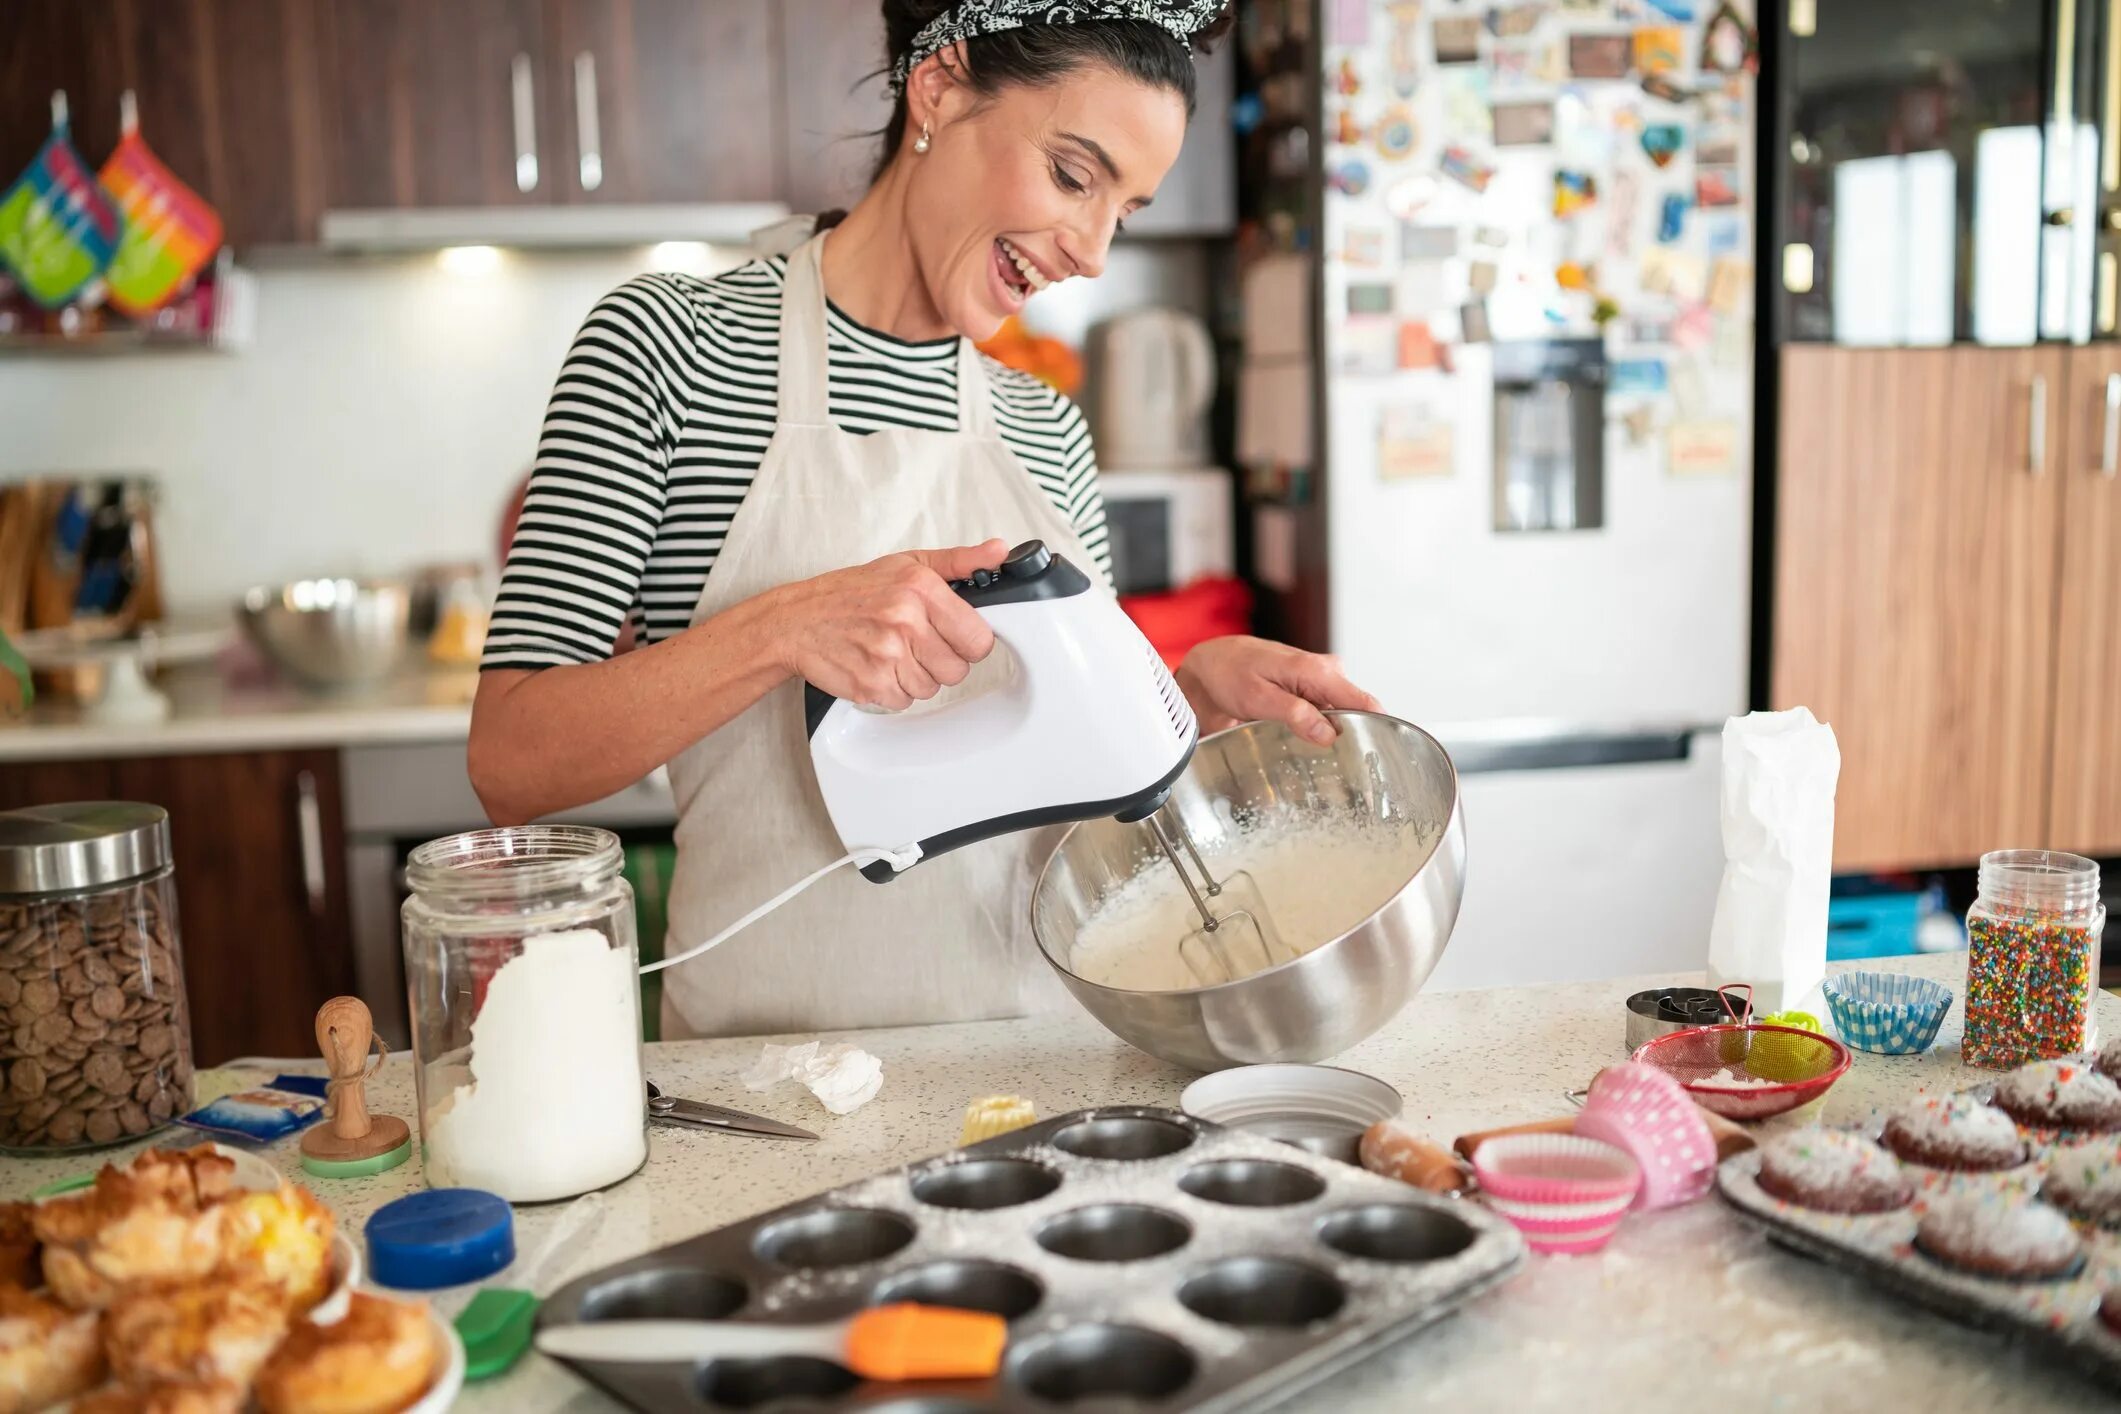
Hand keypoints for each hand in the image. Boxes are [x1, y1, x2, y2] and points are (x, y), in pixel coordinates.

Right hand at [764, 540, 1007, 709]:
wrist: (795, 621)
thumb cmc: (850, 592)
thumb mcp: (906, 564)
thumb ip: (959, 561)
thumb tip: (999, 551)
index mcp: (920, 589)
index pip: (979, 638)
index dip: (968, 641)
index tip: (953, 635)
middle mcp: (905, 621)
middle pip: (958, 669)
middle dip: (941, 660)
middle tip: (915, 643)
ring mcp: (887, 655)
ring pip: (932, 688)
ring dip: (916, 676)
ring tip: (891, 651)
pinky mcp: (871, 684)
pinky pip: (905, 701)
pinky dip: (893, 690)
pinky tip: (877, 666)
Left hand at [1175, 636, 1380, 744]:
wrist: (1210, 664)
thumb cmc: (1229, 673)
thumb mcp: (1257, 697)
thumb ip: (1295, 714)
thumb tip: (1329, 734)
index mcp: (1316, 671)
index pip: (1363, 701)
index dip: (1376, 728)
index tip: (1380, 755)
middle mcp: (1324, 674)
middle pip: (1354, 713)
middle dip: (1349, 739)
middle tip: (1338, 770)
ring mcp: (1319, 683)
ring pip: (1339, 717)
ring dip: (1331, 738)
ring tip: (1318, 762)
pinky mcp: (1309, 693)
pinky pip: (1324, 715)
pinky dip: (1318, 731)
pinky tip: (1305, 747)